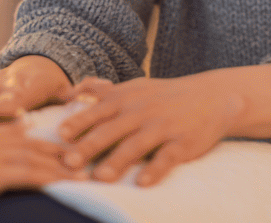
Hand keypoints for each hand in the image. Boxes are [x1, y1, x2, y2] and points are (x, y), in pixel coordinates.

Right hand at [0, 115, 73, 221]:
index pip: (6, 134)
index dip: (28, 137)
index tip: (45, 138)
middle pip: (29, 143)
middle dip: (55, 148)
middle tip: (78, 152)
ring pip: (38, 158)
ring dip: (64, 165)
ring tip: (85, 172)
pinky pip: (33, 176)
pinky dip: (54, 178)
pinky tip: (70, 184)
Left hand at [57, 65, 270, 186]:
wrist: (211, 97)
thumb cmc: (165, 95)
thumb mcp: (135, 86)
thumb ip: (103, 92)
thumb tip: (71, 92)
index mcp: (127, 99)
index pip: (97, 110)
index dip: (78, 123)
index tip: (59, 136)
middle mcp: (142, 111)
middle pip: (111, 129)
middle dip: (89, 146)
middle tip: (69, 161)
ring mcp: (163, 127)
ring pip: (136, 144)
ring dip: (117, 161)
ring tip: (101, 177)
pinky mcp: (182, 143)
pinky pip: (166, 158)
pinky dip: (155, 170)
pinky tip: (142, 183)